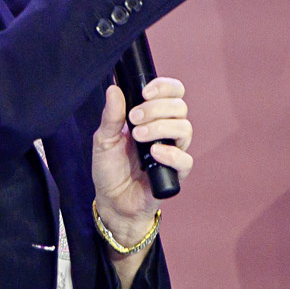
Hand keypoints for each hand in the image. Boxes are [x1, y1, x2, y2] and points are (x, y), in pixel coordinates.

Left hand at [91, 77, 191, 250]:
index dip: (164, 87)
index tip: (146, 93)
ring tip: (138, 137)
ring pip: (185, 128)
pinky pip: (185, 159)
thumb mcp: (104, 139)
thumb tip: (114, 88)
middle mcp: (167, 131)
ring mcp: (173, 151)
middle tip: (134, 119)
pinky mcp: (176, 172)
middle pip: (179, 107)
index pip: (172, 93)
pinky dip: (171, 153)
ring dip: (161, 127)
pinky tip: (154, 153)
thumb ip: (111, 116)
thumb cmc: (110, 169)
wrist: (112, 201)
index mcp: (152, 117)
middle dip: (156, 109)